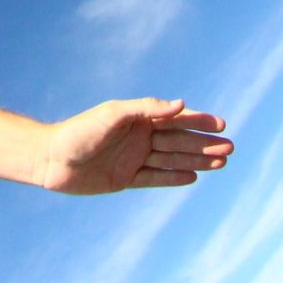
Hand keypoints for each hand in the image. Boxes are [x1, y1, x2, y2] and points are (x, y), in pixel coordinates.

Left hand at [38, 98, 231, 193]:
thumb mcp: (114, 115)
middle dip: (204, 143)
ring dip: (196, 160)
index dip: (198, 121)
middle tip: (231, 147)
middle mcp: (138, 137)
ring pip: (172, 159)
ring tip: (222, 162)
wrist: (51, 159)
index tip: (221, 124)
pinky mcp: (126, 179)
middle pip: (178, 140)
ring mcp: (133, 158)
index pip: (175, 119)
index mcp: (137, 118)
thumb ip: (146, 109)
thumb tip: (180, 103)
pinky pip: (156, 178)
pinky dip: (174, 177)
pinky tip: (194, 176)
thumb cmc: (80, 132)